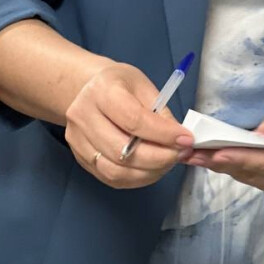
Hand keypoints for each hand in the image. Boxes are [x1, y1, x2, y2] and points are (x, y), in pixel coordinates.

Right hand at [64, 63, 194, 188]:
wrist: (85, 89)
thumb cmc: (118, 84)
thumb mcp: (143, 86)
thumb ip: (160, 112)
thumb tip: (179, 139)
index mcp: (102, 91)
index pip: (134, 120)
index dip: (163, 134)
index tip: (186, 139)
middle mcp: (83, 116)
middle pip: (122, 151)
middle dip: (158, 158)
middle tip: (180, 154)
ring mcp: (77, 140)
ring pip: (115, 171)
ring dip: (148, 172)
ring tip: (168, 162)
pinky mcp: (80, 158)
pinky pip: (110, 178)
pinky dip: (136, 178)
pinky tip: (151, 169)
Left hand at [183, 86, 263, 198]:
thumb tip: (256, 138)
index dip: (242, 159)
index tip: (217, 154)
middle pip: (254, 173)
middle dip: (222, 162)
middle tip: (193, 153)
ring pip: (249, 177)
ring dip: (221, 166)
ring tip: (195, 155)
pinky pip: (251, 177)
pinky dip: (231, 167)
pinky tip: (211, 158)